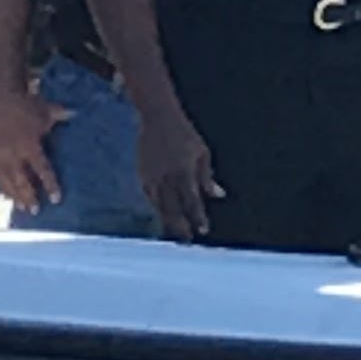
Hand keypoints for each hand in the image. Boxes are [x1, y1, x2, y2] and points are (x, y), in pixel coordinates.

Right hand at [0, 85, 70, 212]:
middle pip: (21, 181)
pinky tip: (8, 196)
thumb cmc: (29, 105)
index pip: (42, 169)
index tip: (56, 199)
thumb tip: (79, 114)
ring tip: (23, 209)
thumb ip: (63, 116)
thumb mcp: (48, 111)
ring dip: (15, 196)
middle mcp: (13, 153)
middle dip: (29, 196)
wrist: (2, 97)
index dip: (50, 185)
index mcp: (29, 144)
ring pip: (7, 181)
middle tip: (37, 211)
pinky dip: (3, 187)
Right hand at [139, 104, 222, 239]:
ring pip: (159, 206)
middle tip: (188, 239)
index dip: (198, 218)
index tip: (203, 230)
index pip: (192, 202)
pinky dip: (156, 208)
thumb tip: (219, 196)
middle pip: (173, 209)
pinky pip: (149, 197)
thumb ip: (208, 177)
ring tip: (176, 232)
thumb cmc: (185, 135)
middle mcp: (166, 178)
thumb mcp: (202, 153)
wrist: (158, 119)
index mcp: (183, 172)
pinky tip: (163, 215)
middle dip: (181, 226)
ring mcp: (151, 177)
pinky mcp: (141, 175)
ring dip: (168, 220)